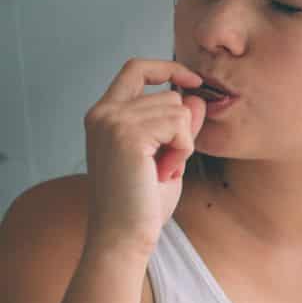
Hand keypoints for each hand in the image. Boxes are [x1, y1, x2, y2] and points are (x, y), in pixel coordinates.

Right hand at [83, 57, 207, 256]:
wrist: (124, 235)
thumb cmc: (142, 202)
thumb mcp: (166, 155)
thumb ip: (178, 126)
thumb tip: (196, 96)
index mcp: (105, 115)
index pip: (136, 69)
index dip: (168, 67)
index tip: (193, 79)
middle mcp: (103, 112)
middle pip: (169, 95)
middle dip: (181, 130)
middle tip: (166, 166)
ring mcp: (112, 120)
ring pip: (177, 109)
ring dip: (182, 143)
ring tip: (162, 171)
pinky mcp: (126, 133)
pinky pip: (178, 124)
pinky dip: (183, 149)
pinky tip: (166, 172)